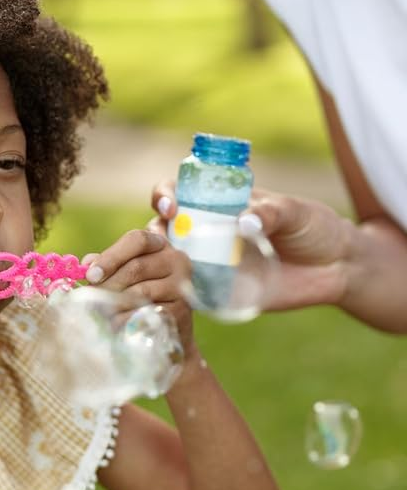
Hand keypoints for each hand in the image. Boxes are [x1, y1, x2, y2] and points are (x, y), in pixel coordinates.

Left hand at [80, 225, 194, 357]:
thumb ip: (107, 264)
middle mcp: (176, 260)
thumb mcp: (126, 273)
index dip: (111, 256)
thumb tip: (85, 263)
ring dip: (115, 303)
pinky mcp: (182, 309)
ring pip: (141, 291)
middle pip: (136, 267)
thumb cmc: (140, 293)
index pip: (137, 240)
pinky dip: (126, 319)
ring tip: (99, 312)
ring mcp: (181, 285)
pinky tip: (115, 324)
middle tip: (89, 298)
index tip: (90, 275)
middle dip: (108, 284)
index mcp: (160, 244)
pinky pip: (148, 312)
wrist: (165, 325)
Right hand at [151, 179, 349, 309]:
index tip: (171, 206)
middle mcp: (209, 232)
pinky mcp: (221, 293)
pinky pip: (189, 295)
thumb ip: (271, 212)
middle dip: (151, 233)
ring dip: (157, 266)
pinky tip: (177, 295)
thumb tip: (245, 223)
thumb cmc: (314, 228)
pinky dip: (176, 296)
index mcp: (221, 204)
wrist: (337, 266)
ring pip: (167, 263)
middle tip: (164, 240)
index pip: (178, 193)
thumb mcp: (295, 211)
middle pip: (161, 230)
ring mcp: (212, 263)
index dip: (164, 196)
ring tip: (168, 269)